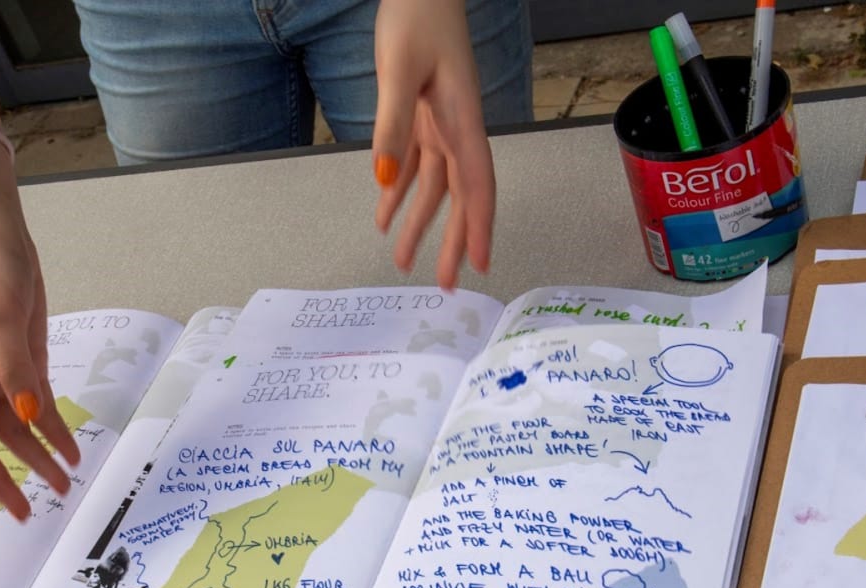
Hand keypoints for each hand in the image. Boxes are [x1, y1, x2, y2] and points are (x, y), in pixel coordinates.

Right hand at [0, 219, 80, 519]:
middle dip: (4, 478)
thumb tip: (27, 416)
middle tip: (24, 515)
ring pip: (14, 430)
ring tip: (61, 488)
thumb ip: (14, 368)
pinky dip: (53, 431)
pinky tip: (71, 453)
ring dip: (36, 459)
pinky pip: (37, 408)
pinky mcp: (23, 366)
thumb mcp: (0, 316)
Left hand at [371, 0, 495, 290]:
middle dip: (452, 240)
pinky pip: (414, 163)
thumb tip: (388, 178)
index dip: (480, 227)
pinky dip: (399, 191)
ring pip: (434, 185)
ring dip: (420, 223)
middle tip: (443, 282)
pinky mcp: (421, 114)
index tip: (479, 264)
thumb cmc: (417, 17)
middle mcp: (456, 127)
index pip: (477, 185)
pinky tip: (385, 215)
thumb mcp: (399, 70)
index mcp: (462, 120)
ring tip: (404, 260)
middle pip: (459, 196)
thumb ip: (393, 125)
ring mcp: (439, 122)